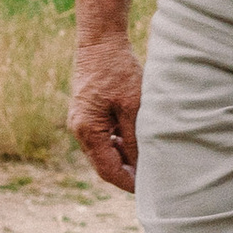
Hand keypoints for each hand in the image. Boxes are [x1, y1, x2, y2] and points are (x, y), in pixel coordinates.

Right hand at [69, 35, 142, 193]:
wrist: (101, 43)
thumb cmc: (117, 71)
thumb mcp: (133, 106)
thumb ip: (136, 138)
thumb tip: (142, 166)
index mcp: (87, 131)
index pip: (108, 170)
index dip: (128, 182)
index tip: (149, 188)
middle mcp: (79, 130)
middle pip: (104, 164)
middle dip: (126, 172)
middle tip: (152, 176)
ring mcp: (81, 122)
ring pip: (103, 152)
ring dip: (124, 157)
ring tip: (148, 156)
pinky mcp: (87, 114)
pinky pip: (102, 138)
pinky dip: (119, 143)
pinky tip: (136, 139)